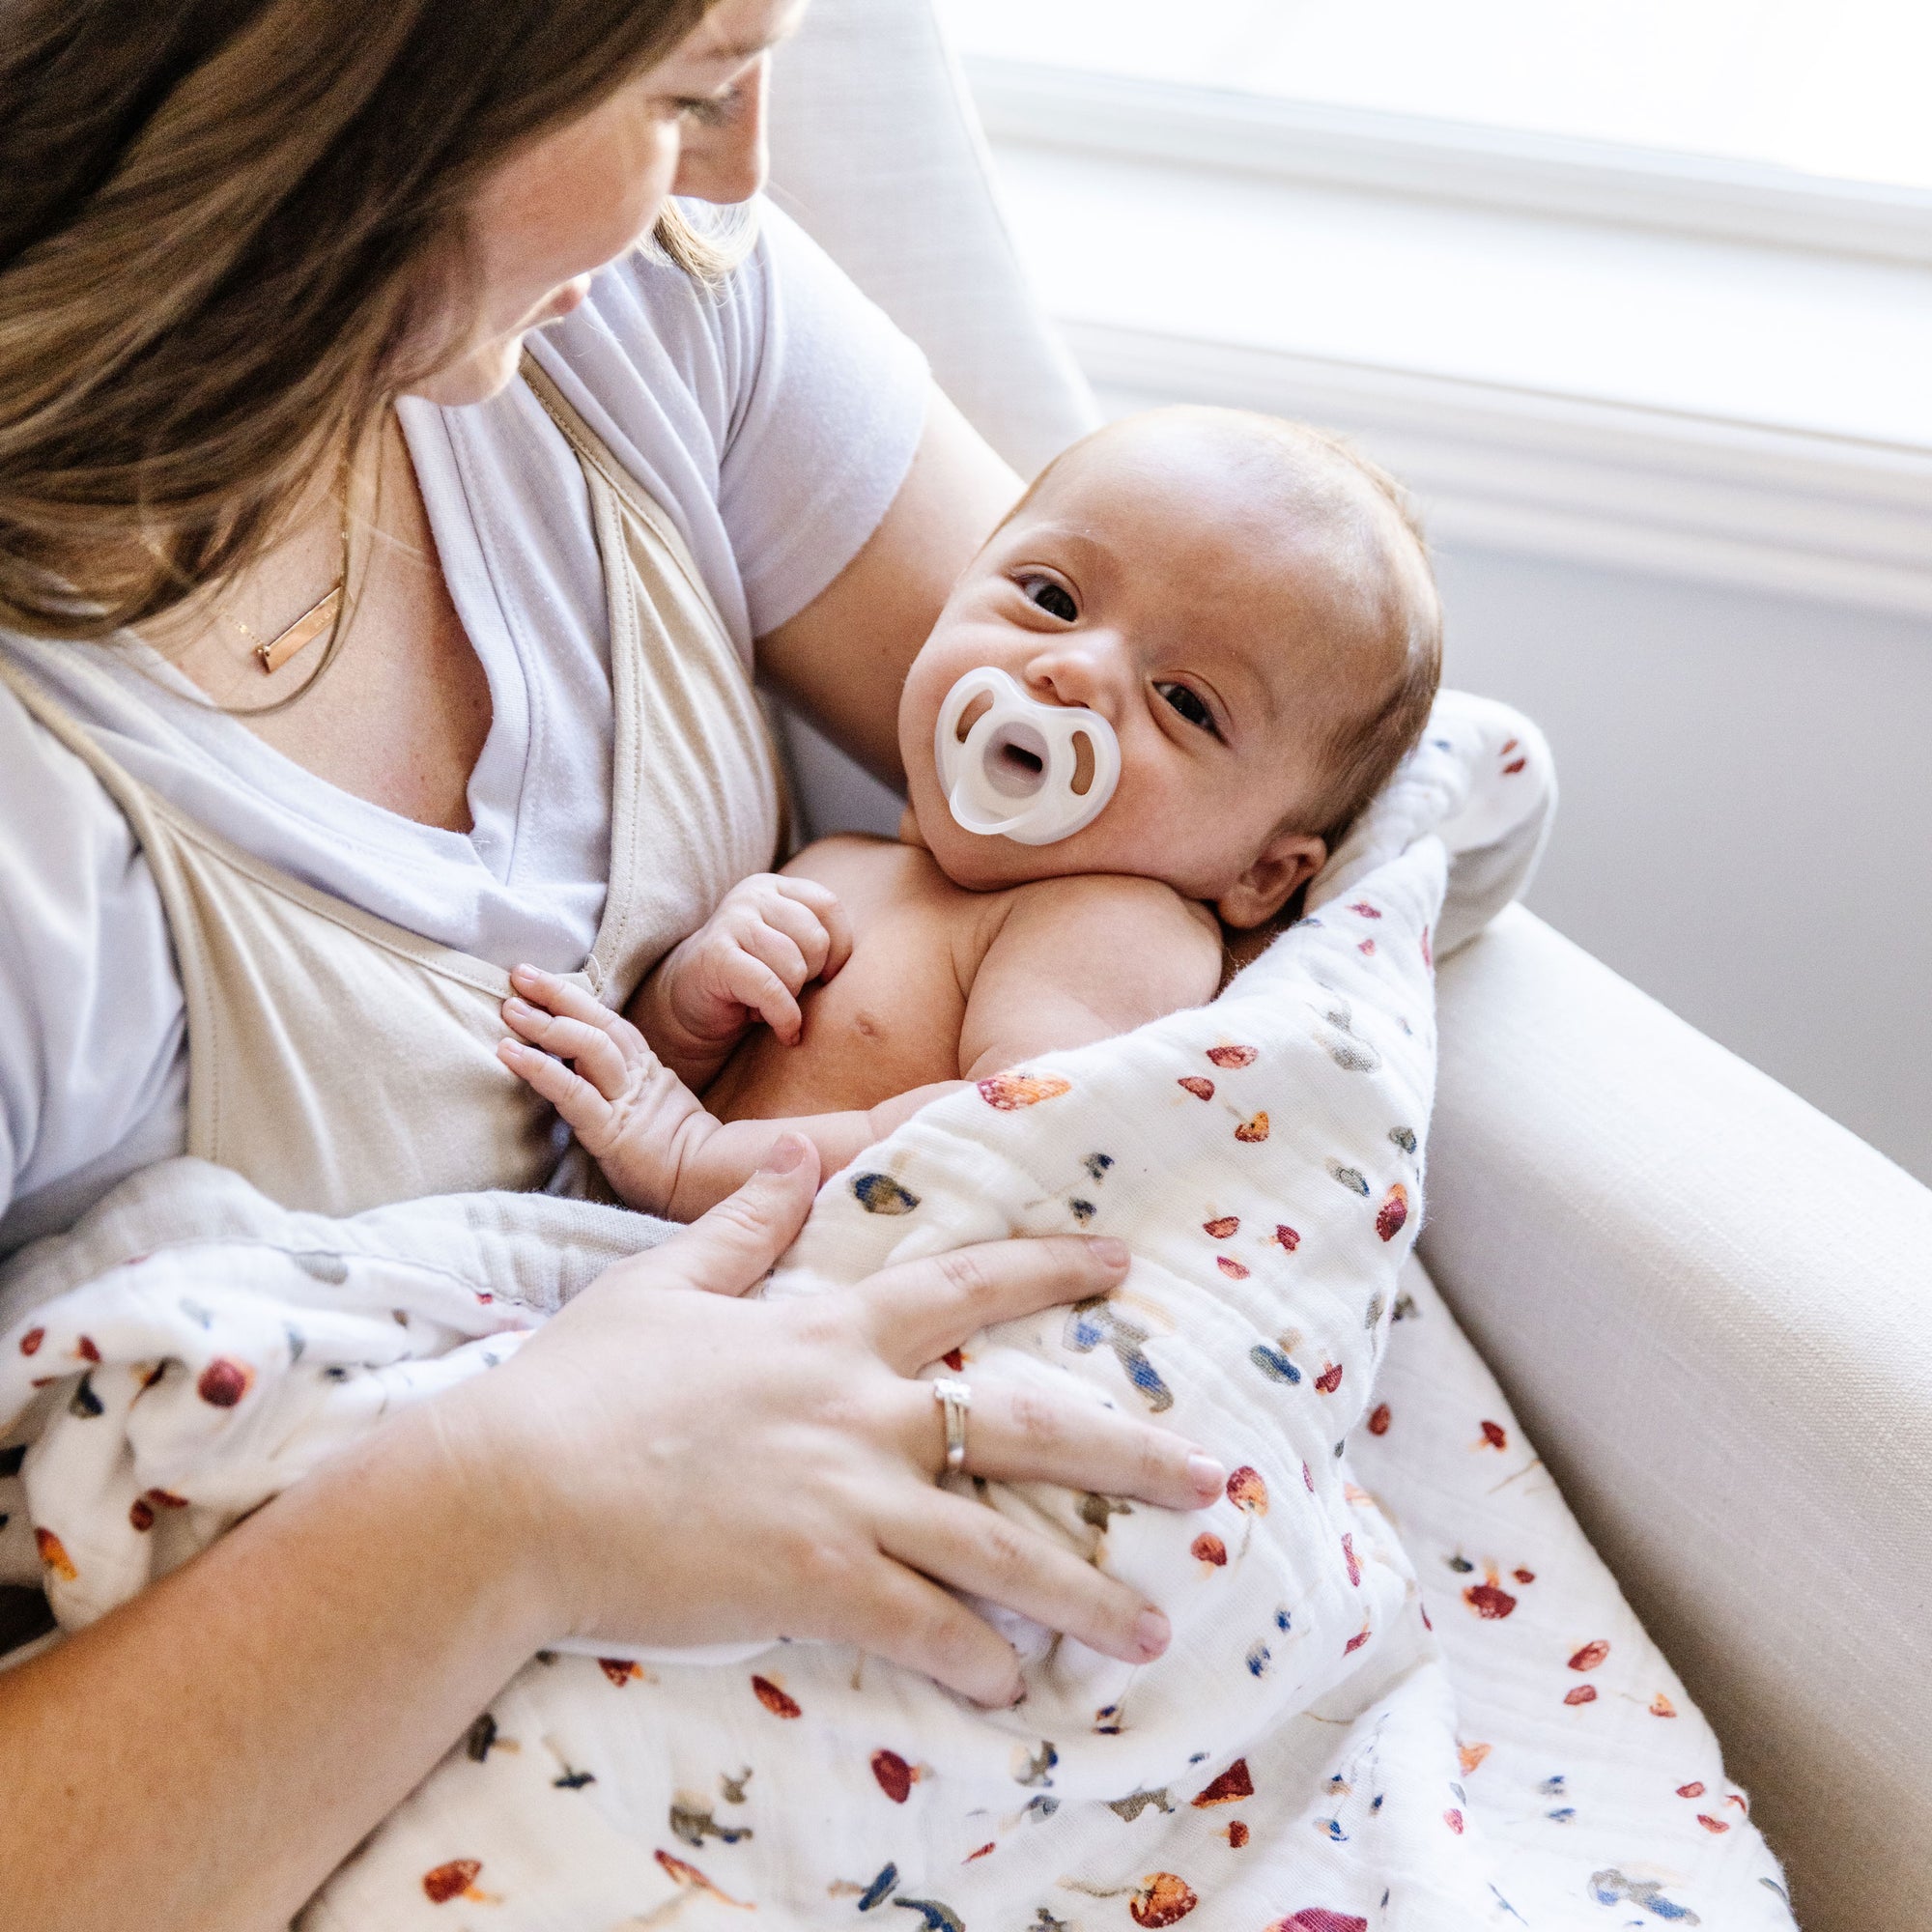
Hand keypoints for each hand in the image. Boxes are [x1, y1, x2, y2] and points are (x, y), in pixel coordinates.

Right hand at [439, 1137, 1225, 1705]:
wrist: (509, 1489)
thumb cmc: (577, 1385)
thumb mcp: (662, 1282)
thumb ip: (742, 1225)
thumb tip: (792, 1157)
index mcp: (829, 1329)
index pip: (965, 1284)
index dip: (1051, 1266)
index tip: (1118, 1262)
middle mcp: (862, 1408)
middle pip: (1025, 1424)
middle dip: (1127, 1454)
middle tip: (1208, 1481)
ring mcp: (847, 1495)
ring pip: (999, 1545)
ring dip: (1082, 1593)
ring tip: (1150, 1627)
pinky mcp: (815, 1579)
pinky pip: (923, 1625)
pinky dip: (972, 1657)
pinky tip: (1012, 1688)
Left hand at [499, 965, 712, 1214]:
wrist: (706, 1191)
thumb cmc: (678, 1166)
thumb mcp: (656, 1115)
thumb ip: (628, 1091)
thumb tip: (582, 1073)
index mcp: (648, 1072)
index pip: (610, 1024)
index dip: (575, 999)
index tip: (540, 981)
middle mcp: (637, 1079)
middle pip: (599, 1025)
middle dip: (558, 996)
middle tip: (520, 974)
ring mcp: (626, 1103)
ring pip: (589, 1048)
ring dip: (548, 1024)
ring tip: (511, 1009)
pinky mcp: (611, 1131)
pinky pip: (573, 1092)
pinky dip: (540, 1068)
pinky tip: (509, 1052)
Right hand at [653, 872, 852, 1054]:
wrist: (692, 1004)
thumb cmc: (754, 978)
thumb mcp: (790, 948)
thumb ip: (821, 939)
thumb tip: (875, 957)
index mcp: (775, 887)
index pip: (828, 905)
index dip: (839, 947)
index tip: (829, 977)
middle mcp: (752, 896)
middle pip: (815, 938)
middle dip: (811, 976)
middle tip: (789, 991)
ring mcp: (731, 923)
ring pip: (794, 965)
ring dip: (791, 998)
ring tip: (772, 1004)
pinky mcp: (717, 957)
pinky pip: (771, 988)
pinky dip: (784, 1018)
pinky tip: (784, 1031)